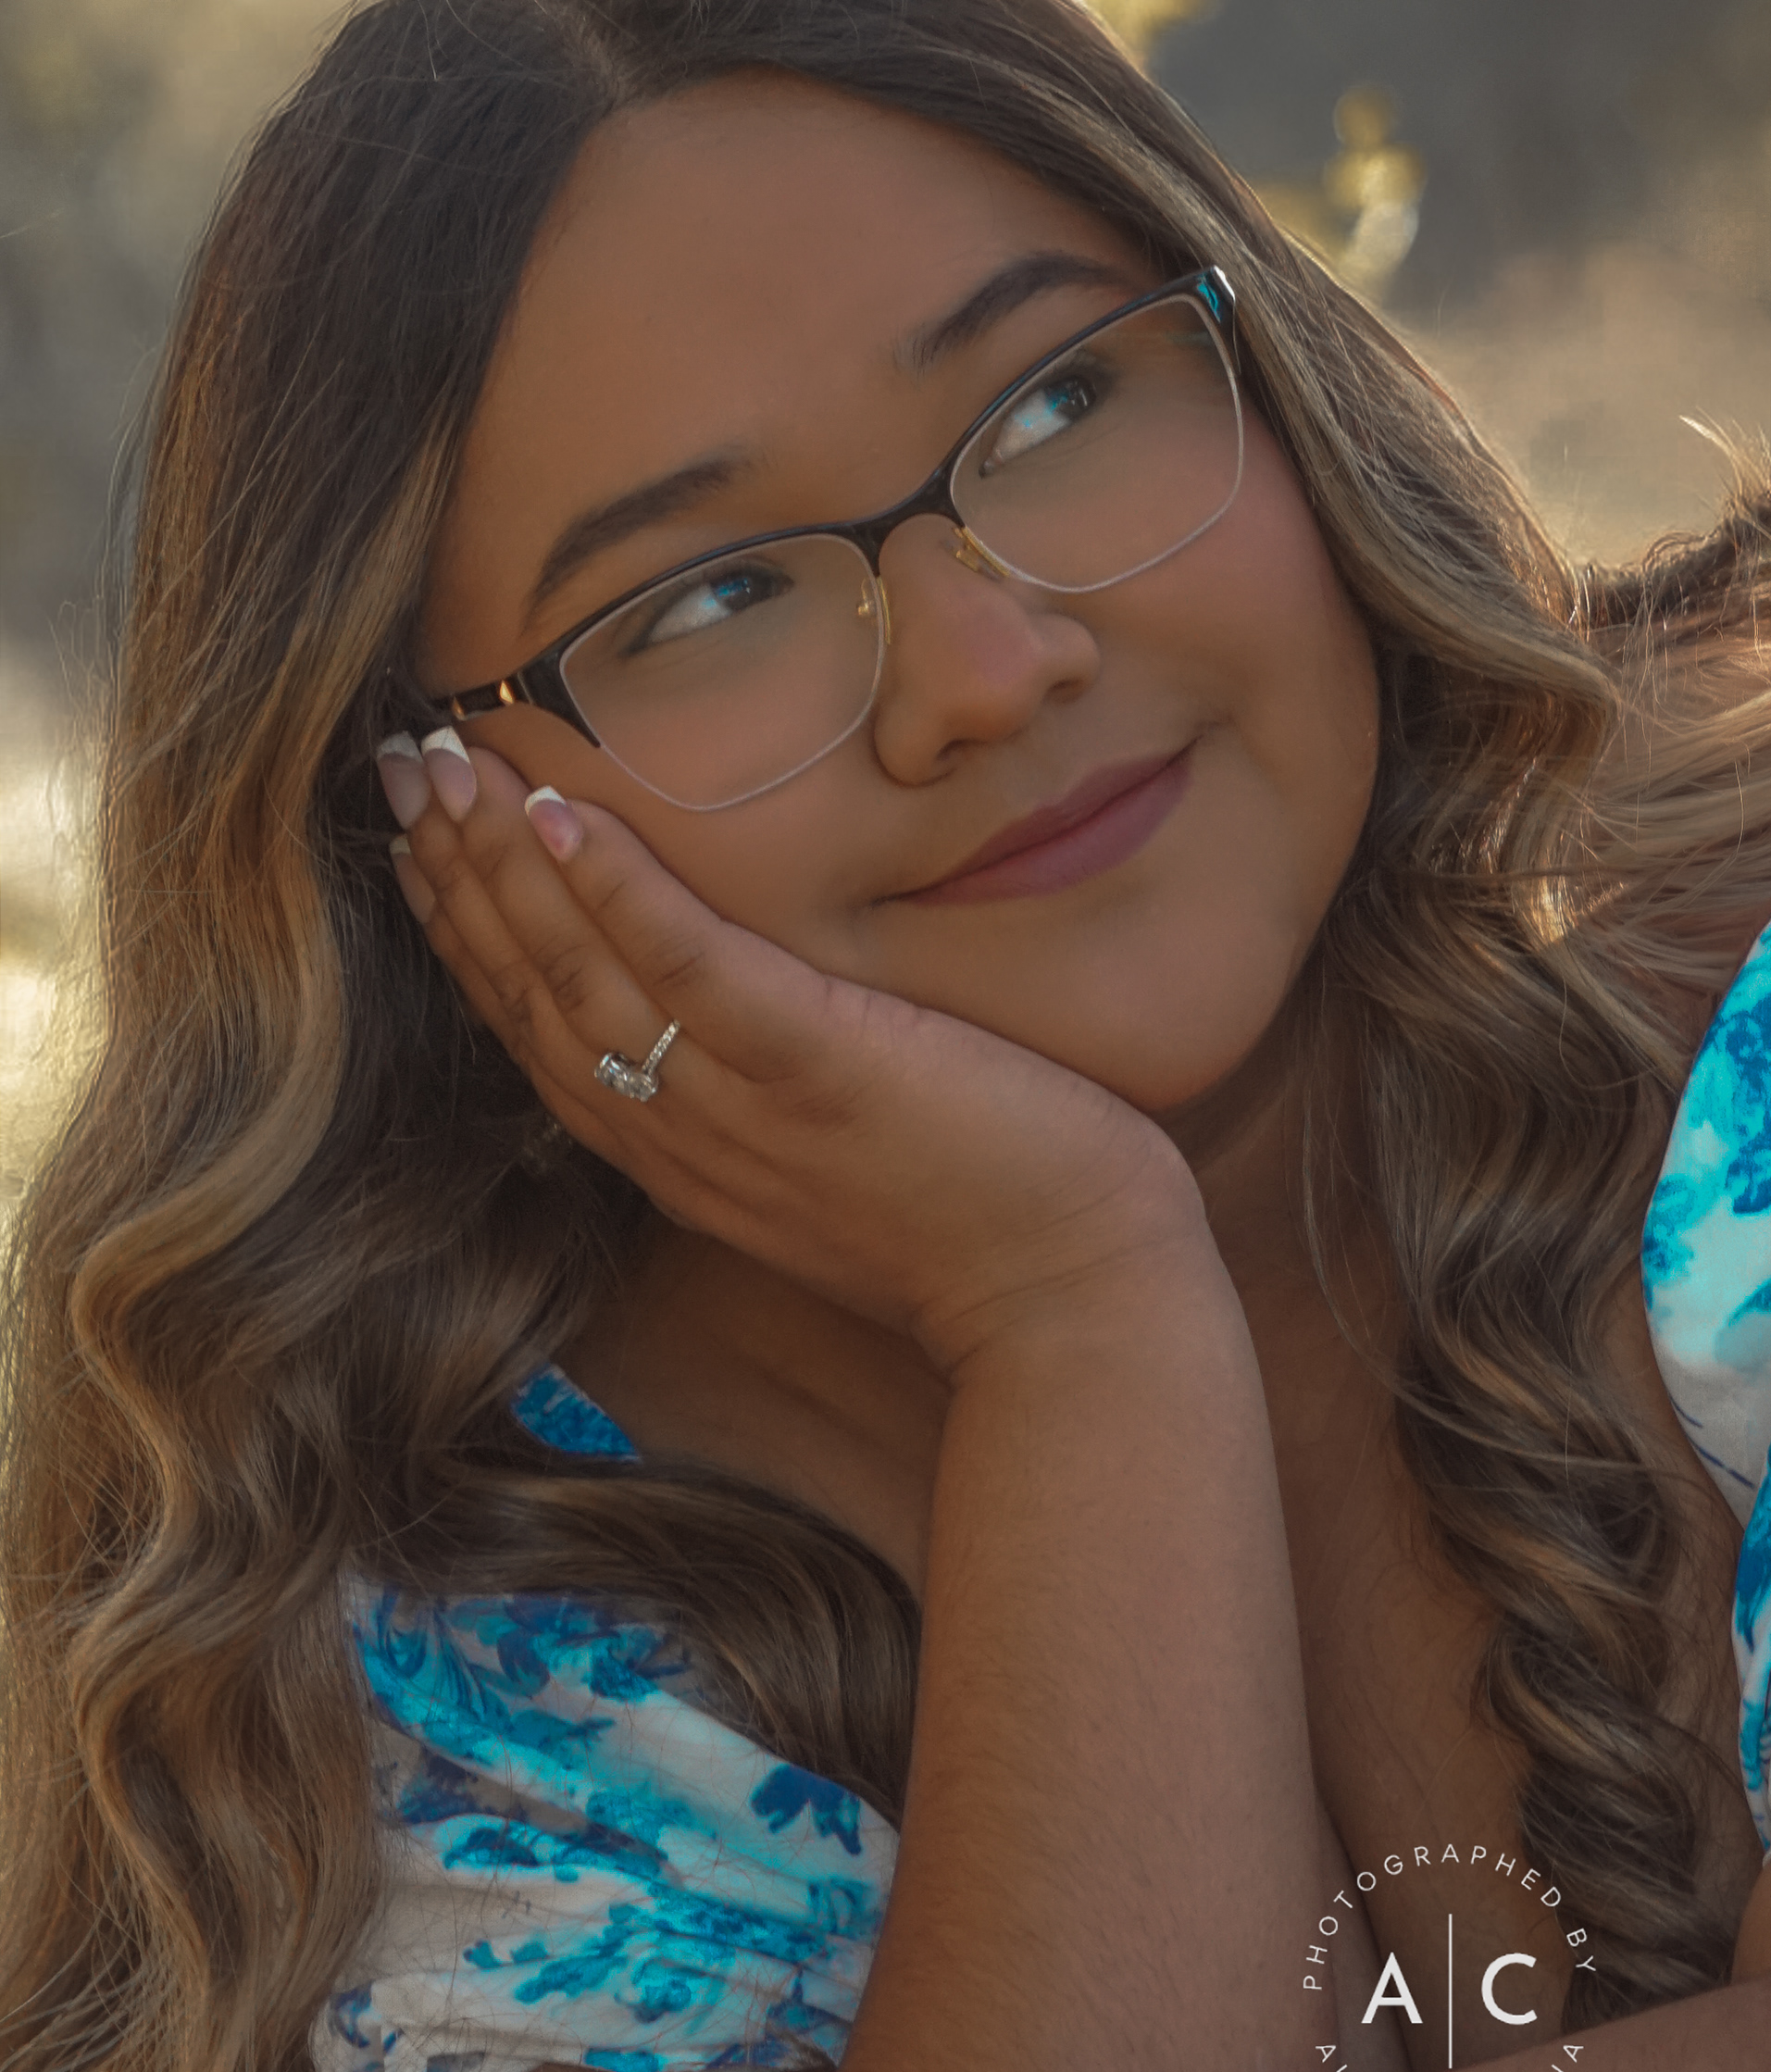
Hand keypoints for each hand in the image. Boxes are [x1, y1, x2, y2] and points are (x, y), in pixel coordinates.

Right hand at [382, 735, 1203, 1375]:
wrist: (1074, 1307)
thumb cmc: (976, 1226)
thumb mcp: (830, 1160)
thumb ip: (761, 1091)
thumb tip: (731, 1012)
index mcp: (677, 1155)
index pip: (536, 1031)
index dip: (464, 930)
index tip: (413, 838)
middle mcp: (681, 1139)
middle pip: (529, 995)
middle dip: (452, 874)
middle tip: (394, 767)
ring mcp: (742, 1110)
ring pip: (582, 976)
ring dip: (502, 863)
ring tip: (446, 764)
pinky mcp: (821, 1072)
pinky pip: (695, 974)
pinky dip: (619, 895)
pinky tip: (566, 813)